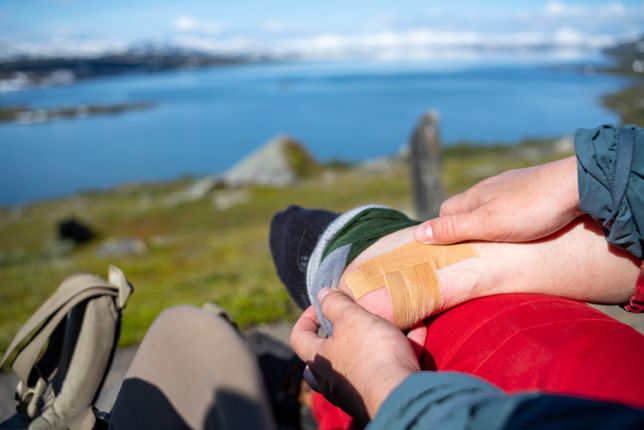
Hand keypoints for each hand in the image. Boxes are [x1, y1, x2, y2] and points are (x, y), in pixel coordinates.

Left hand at [290, 288, 420, 422]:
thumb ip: (335, 304)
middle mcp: (333, 379)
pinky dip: (400, 348)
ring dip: (374, 340)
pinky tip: (417, 328)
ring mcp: (355, 389)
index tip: (323, 304)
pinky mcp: (380, 393)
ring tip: (388, 320)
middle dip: (338, 337)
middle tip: (351, 321)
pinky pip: (387, 367)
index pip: (299, 336)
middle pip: (326, 356)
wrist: (399, 393)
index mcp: (319, 360)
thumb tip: (322, 294)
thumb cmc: (370, 352)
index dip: (306, 317)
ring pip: (360, 361)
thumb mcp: (351, 318)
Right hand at [414, 156, 580, 243]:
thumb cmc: (531, 210)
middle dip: (463, 226)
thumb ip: (454, 229)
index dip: (442, 230)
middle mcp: (488, 187)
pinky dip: (509, 213)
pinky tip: (523, 223)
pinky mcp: (531, 184)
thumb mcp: (488, 225)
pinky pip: (511, 200)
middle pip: (464, 207)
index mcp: (473, 196)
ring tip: (497, 240)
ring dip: (487, 219)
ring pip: (488, 203)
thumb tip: (417, 234)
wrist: (576, 185)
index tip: (448, 250)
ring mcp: (510, 184)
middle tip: (472, 248)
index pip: (444, 212)